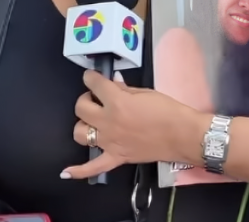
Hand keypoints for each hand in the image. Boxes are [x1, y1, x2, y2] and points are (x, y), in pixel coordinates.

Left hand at [63, 71, 202, 179]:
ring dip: (82, 124)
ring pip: (80, 133)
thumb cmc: (167, 110)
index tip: (92, 77)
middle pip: (81, 108)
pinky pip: (93, 167)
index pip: (94, 84)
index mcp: (117, 102)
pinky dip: (78, 171)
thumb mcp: (145, 92)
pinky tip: (66, 172)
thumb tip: (113, 83)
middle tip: (97, 98)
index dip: (91, 77)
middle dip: (86, 98)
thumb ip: (124, 89)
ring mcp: (109, 142)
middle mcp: (108, 122)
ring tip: (92, 121)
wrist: (182, 135)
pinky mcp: (116, 157)